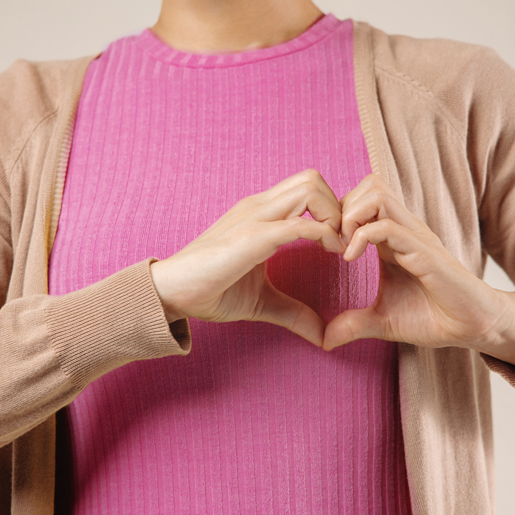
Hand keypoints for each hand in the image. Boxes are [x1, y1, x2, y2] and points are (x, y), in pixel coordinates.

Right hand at [149, 169, 346, 346]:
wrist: (172, 293)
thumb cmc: (210, 291)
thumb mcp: (262, 302)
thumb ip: (293, 312)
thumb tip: (322, 336)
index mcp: (261, 214)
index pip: (307, 188)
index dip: (331, 211)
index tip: (340, 244)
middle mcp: (259, 207)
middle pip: (312, 178)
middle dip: (338, 206)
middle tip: (343, 241)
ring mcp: (255, 218)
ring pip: (310, 188)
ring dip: (334, 215)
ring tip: (338, 247)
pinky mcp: (253, 237)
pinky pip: (300, 223)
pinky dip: (325, 235)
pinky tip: (332, 256)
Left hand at [323, 174, 514, 377]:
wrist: (474, 328)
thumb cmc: (433, 318)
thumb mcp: (382, 322)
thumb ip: (353, 324)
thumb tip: (324, 340)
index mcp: (393, 238)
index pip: (363, 198)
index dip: (337, 214)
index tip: (324, 244)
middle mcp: (405, 229)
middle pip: (369, 184)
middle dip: (341, 207)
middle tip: (330, 241)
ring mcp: (416, 237)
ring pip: (377, 194)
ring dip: (350, 216)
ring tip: (341, 247)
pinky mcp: (425, 252)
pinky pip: (389, 226)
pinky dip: (362, 236)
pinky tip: (350, 260)